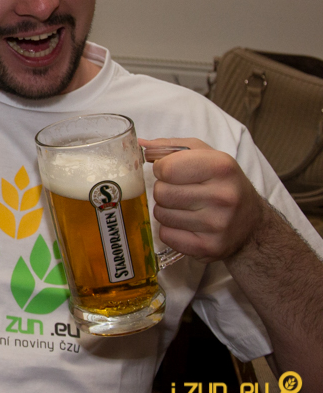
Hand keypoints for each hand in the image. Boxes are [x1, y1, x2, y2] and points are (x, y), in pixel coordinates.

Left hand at [143, 138, 265, 261]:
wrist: (252, 223)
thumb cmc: (222, 183)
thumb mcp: (206, 156)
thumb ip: (171, 147)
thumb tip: (141, 145)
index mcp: (221, 167)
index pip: (166, 168)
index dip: (161, 169)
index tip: (171, 172)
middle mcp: (222, 196)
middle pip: (161, 192)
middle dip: (163, 190)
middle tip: (179, 191)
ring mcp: (217, 225)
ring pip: (161, 214)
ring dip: (166, 210)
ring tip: (185, 207)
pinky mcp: (209, 247)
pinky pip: (166, 235)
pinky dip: (170, 230)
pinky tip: (187, 224)